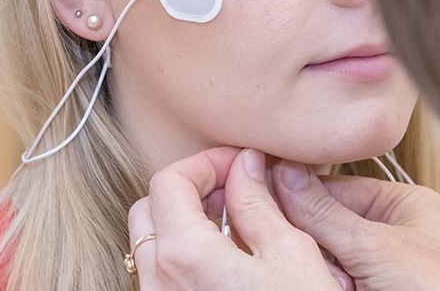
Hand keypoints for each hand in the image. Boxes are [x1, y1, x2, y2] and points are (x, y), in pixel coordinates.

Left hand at [128, 147, 352, 289]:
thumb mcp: (290, 254)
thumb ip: (258, 202)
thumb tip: (247, 164)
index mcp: (184, 256)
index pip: (169, 181)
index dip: (206, 161)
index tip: (240, 162)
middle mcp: (158, 283)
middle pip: (150, 208)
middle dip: (190, 187)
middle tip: (236, 187)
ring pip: (152, 242)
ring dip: (186, 218)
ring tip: (236, 221)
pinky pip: (162, 273)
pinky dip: (186, 250)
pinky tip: (228, 256)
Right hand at [272, 161, 439, 290]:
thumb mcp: (375, 246)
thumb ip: (324, 212)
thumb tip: (282, 172)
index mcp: (401, 203)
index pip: (335, 187)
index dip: (300, 192)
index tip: (265, 191)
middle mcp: (389, 229)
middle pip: (326, 222)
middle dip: (315, 242)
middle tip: (319, 256)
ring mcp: (378, 263)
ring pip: (325, 255)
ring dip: (321, 267)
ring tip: (341, 281)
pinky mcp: (367, 287)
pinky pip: (331, 279)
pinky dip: (326, 283)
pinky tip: (339, 288)